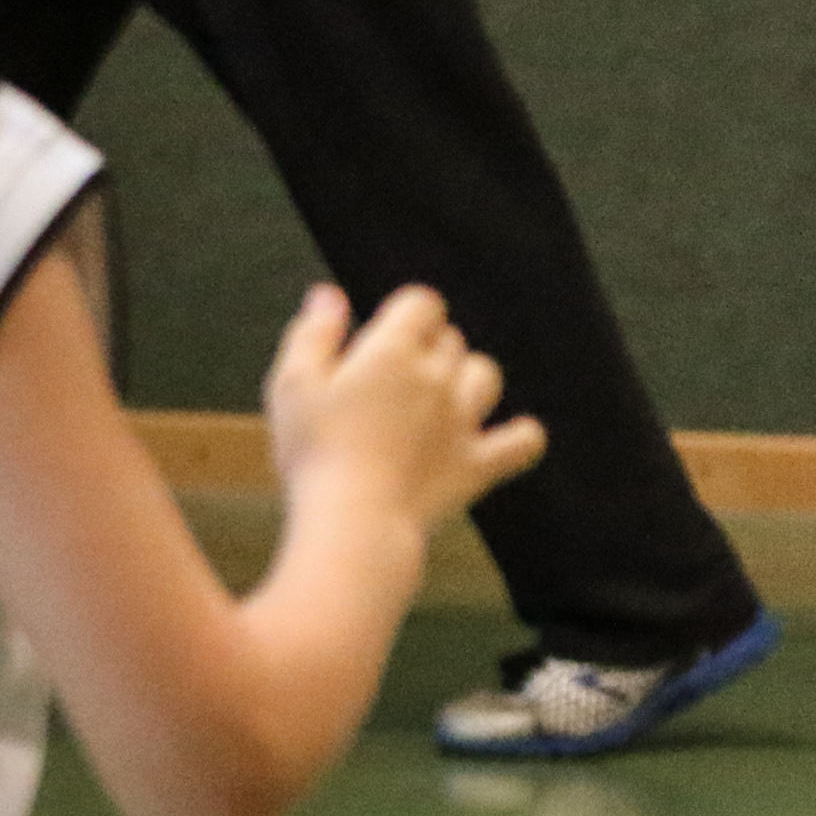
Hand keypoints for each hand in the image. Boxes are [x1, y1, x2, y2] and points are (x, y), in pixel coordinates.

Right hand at [262, 284, 540, 531]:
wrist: (352, 521)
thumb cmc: (314, 452)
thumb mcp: (293, 386)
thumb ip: (313, 334)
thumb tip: (329, 294)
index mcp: (395, 352)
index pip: (422, 303)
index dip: (403, 314)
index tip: (380, 337)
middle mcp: (439, 379)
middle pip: (449, 340)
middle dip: (424, 348)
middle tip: (390, 380)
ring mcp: (463, 421)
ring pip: (484, 375)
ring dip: (466, 378)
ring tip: (438, 398)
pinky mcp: (477, 465)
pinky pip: (522, 442)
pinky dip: (521, 437)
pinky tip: (509, 437)